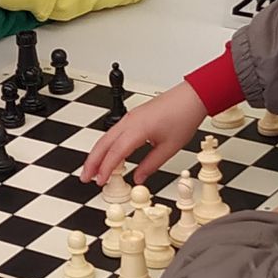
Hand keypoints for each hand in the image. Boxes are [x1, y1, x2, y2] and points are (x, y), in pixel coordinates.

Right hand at [80, 82, 207, 186]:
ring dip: (97, 154)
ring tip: (93, 169)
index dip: (105, 169)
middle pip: (103, 143)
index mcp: (137, 129)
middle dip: (92, 162)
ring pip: (106, 137)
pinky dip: (107, 146)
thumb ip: (151, 164)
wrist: (192, 97)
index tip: (100, 181)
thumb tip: (139, 177)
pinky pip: (114, 132)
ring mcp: (130, 118)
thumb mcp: (169, 148)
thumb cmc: (183, 116)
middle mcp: (130, 121)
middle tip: (85, 177)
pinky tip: (107, 155)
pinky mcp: (133, 117)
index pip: (115, 153)